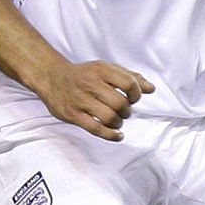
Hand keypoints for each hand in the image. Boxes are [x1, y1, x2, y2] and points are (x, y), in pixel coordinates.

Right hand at [38, 60, 152, 141]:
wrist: (53, 78)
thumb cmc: (84, 74)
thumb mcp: (106, 69)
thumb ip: (130, 77)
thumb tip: (151, 89)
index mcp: (101, 70)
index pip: (129, 83)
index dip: (136, 94)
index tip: (133, 98)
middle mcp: (91, 84)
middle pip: (120, 103)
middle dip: (127, 111)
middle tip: (124, 111)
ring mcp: (81, 100)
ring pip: (109, 117)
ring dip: (119, 123)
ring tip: (117, 121)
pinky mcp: (73, 115)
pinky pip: (96, 129)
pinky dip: (111, 135)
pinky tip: (117, 135)